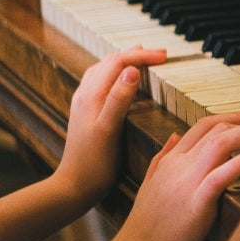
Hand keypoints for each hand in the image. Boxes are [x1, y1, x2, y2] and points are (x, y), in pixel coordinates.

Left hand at [54, 47, 167, 202]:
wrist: (74, 185)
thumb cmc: (94, 163)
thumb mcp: (109, 129)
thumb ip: (119, 98)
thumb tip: (132, 70)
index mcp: (92, 95)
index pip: (118, 62)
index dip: (142, 56)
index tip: (165, 57)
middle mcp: (85, 95)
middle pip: (110, 62)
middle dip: (135, 54)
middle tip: (160, 55)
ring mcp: (84, 103)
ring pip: (103, 71)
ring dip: (124, 61)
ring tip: (142, 59)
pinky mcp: (86, 113)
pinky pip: (100, 83)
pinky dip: (115, 74)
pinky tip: (122, 82)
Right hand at [106, 113, 239, 240]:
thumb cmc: (146, 229)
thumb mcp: (149, 186)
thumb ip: (162, 159)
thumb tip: (173, 135)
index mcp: (170, 161)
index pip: (203, 125)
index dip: (231, 118)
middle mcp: (178, 165)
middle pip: (215, 128)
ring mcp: (186, 182)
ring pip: (220, 143)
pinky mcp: (196, 203)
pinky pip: (219, 176)